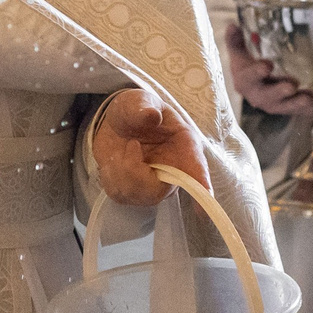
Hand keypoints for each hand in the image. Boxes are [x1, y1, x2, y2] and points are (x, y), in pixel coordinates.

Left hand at [90, 86, 209, 207]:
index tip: (202, 212)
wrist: (117, 122)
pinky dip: (110, 177)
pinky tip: (114, 161)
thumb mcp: (139, 101)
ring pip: (136, 195)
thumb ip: (145, 107)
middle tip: (130, 145)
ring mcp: (154, 184)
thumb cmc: (136, 110)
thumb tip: (151, 115)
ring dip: (120, 171)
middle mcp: (173, 171)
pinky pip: (120, 194)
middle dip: (136, 172)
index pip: (196, 171)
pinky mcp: (135, 191)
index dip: (201, 190)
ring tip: (123, 148)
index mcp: (185, 146)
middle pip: (158, 191)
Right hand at [225, 24, 312, 116]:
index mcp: (244, 81)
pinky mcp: (288, 109)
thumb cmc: (249, 68)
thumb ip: (236, 42)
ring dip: (297, 103)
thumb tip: (232, 25)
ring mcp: (274, 104)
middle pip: (267, 96)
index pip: (247, 78)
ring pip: (285, 106)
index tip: (267, 65)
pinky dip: (309, 109)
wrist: (257, 87)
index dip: (256, 73)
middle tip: (291, 85)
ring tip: (309, 99)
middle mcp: (257, 96)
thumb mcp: (241, 55)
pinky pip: (299, 111)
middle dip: (279, 91)